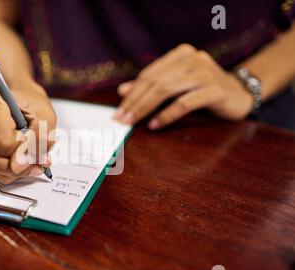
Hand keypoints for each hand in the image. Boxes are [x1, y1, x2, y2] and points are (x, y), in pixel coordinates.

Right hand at [0, 83, 55, 183]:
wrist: (24, 101)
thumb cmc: (32, 104)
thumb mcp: (45, 117)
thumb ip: (37, 140)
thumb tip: (17, 166)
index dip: (21, 150)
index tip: (34, 147)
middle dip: (12, 166)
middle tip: (31, 162)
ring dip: (12, 170)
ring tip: (30, 160)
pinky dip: (9, 172)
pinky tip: (21, 161)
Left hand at [115, 44, 252, 128]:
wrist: (240, 94)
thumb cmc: (203, 91)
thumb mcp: (176, 85)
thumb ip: (152, 86)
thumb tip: (122, 91)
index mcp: (181, 54)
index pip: (149, 74)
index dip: (131, 93)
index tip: (118, 110)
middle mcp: (192, 59)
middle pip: (155, 82)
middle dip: (134, 102)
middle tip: (121, 119)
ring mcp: (204, 73)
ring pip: (166, 90)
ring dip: (145, 108)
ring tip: (133, 123)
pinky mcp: (214, 90)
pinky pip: (184, 103)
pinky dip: (166, 115)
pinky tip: (155, 125)